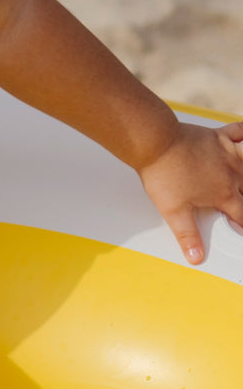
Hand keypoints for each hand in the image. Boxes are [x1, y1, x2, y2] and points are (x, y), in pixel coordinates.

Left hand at [137, 121, 242, 263]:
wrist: (155, 143)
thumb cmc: (163, 174)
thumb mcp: (173, 212)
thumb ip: (187, 235)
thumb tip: (196, 257)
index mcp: (223, 194)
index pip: (242, 214)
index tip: (241, 227)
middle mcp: (231, 174)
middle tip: (239, 200)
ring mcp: (227, 153)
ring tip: (242, 180)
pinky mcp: (218, 137)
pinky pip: (240, 132)